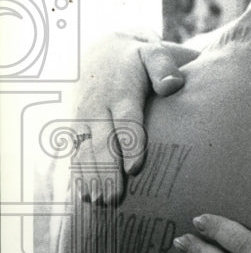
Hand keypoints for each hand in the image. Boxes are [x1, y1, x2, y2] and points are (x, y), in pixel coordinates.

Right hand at [72, 32, 197, 203]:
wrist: (104, 50)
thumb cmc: (139, 58)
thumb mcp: (154, 53)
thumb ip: (164, 67)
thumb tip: (173, 84)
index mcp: (121, 92)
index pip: (126, 121)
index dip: (130, 145)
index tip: (134, 168)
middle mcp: (99, 107)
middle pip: (103, 143)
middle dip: (107, 171)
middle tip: (114, 198)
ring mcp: (84, 118)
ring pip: (86, 151)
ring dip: (92, 177)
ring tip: (100, 202)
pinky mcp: (77, 125)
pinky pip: (76, 152)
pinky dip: (79, 174)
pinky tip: (85, 195)